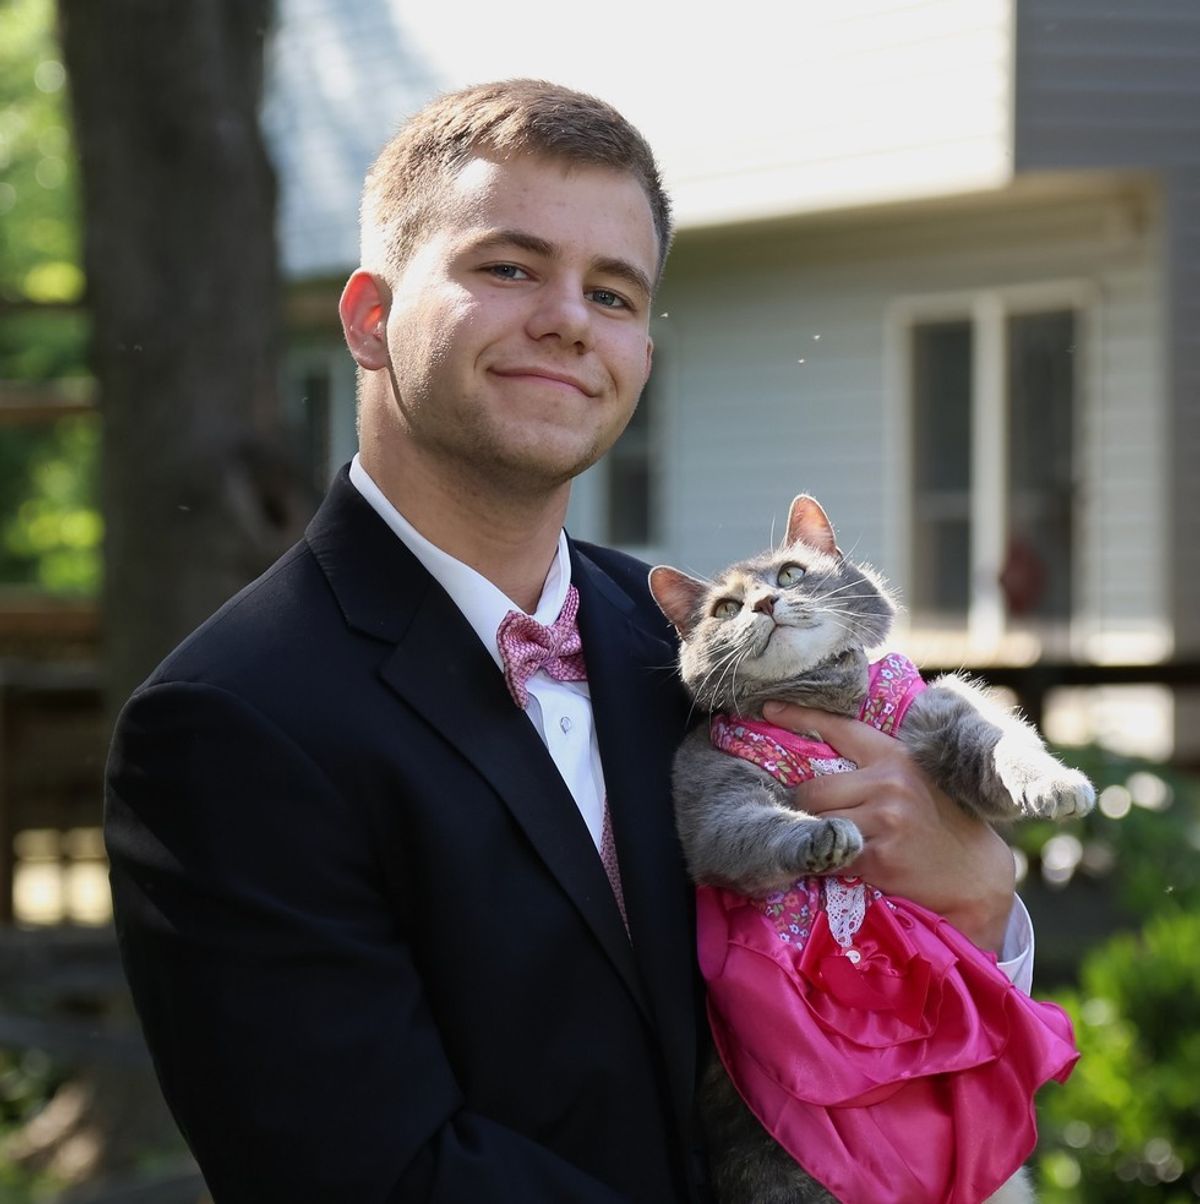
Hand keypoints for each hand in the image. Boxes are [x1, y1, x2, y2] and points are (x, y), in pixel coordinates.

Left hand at [761, 702, 1016, 952]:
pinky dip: (822, 860)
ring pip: (816, 822)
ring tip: (823, 840)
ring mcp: (885, 820)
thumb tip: (818, 755)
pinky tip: (831, 863)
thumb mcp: (915, 780)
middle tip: (806, 817)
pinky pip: (828, 854)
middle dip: (803, 805)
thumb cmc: (941, 824)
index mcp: (895, 757)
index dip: (799, 717)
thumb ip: (876, 768)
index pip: (839, 728)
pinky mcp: (879, 857)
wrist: (976, 876)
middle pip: (812, 788)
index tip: (768, 707)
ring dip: (811, 834)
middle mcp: (889, 783)